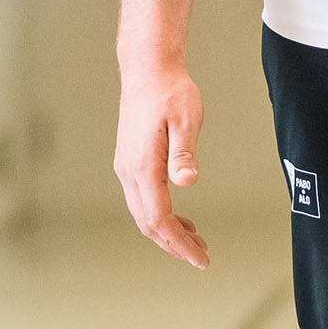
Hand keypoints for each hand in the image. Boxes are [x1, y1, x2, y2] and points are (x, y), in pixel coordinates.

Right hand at [113, 58, 208, 270]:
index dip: (180, 243)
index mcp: (143, 166)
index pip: (160, 218)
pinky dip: (160, 216)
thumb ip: (184, 153)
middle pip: (148, 223)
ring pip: (143, 214)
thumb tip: (187, 181)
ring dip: (167, 232)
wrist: (148, 70)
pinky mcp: (130, 161)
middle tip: (201, 257)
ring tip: (195, 240)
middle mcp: (129, 171)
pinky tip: (180, 216)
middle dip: (174, 245)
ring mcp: (126, 167)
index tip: (201, 258)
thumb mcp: (186, 120)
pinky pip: (142, 200)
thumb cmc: (170, 91)